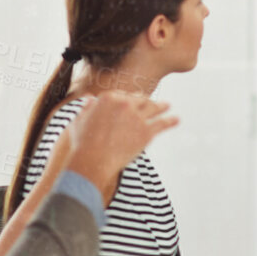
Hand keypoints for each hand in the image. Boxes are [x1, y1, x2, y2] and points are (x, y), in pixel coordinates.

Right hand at [64, 91, 178, 194]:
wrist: (92, 160)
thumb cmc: (83, 143)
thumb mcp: (79, 121)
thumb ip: (86, 108)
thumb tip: (89, 99)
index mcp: (108, 98)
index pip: (124, 95)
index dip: (129, 99)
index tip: (133, 101)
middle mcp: (125, 104)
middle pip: (140, 99)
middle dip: (146, 101)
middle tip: (153, 103)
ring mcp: (137, 117)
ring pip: (154, 108)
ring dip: (162, 106)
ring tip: (167, 106)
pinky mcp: (147, 131)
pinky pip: (162, 123)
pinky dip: (171, 121)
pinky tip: (177, 119)